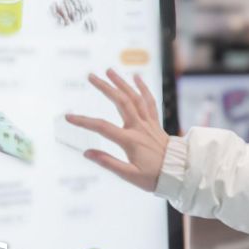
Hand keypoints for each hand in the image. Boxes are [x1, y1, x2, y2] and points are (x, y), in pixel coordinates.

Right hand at [64, 69, 169, 191]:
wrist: (179, 173)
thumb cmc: (154, 177)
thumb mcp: (129, 175)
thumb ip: (108, 163)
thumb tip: (87, 153)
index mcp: (130, 140)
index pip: (102, 127)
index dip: (84, 121)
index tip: (68, 117)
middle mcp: (139, 127)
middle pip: (120, 102)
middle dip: (105, 87)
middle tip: (91, 76)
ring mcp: (148, 123)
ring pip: (134, 97)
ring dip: (122, 83)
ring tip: (109, 70)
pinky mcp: (155, 123)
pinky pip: (149, 102)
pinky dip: (143, 88)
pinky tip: (136, 77)